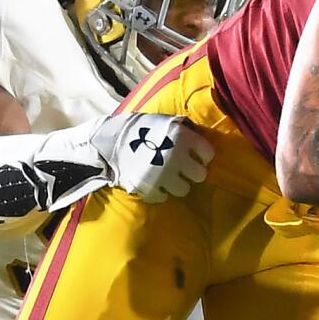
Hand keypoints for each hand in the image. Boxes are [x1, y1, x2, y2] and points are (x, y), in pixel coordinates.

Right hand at [90, 113, 213, 202]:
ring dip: (177, 183)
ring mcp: (163, 175)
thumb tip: (201, 136)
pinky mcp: (149, 189)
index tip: (194, 155)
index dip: (201, 155)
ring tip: (167, 175)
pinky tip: (153, 181)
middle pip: (200, 175)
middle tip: (181, 168)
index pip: (208, 154)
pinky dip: (159, 191)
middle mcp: (176, 157)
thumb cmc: (142, 128)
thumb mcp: (166, 121)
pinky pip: (164, 197)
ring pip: (184, 189)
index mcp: (183, 137)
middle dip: (191, 172)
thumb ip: (186, 130)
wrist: (109, 140)